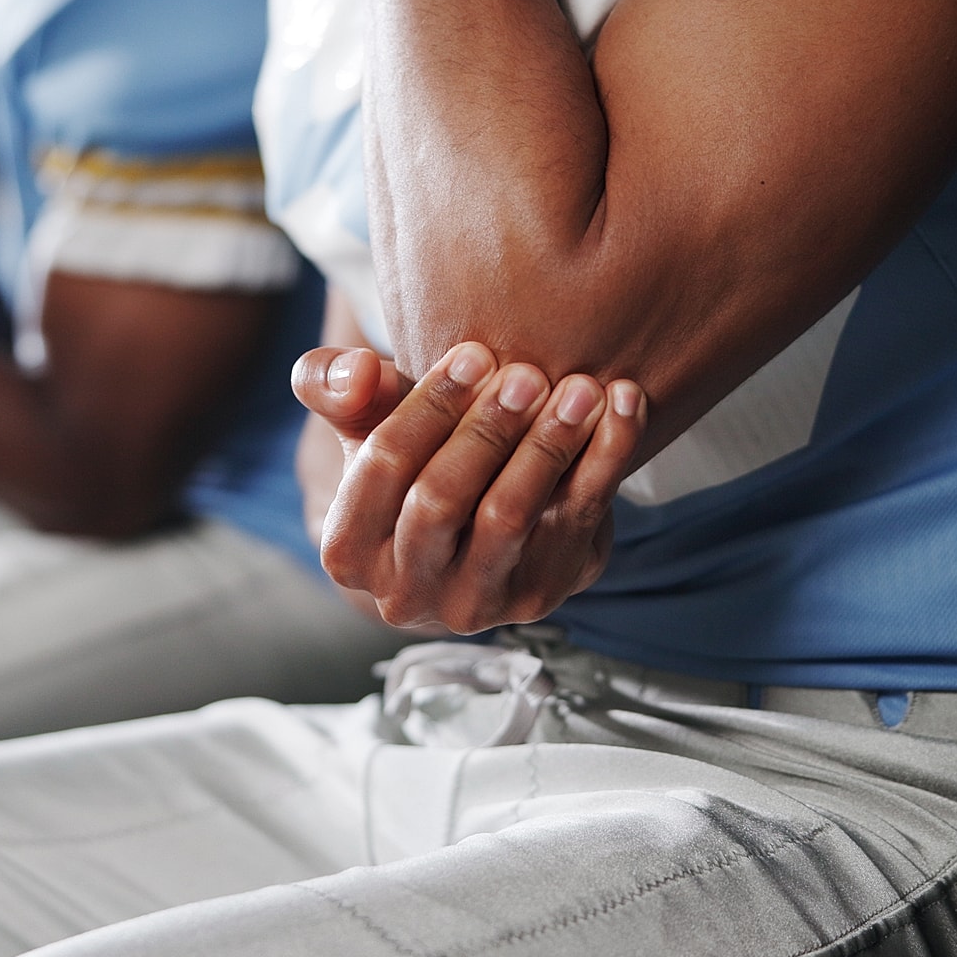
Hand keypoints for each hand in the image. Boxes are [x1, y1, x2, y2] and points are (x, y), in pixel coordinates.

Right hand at [291, 341, 645, 632]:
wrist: (463, 522)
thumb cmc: (410, 456)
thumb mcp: (360, 420)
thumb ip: (333, 385)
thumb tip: (357, 373)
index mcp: (348, 551)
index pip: (382, 469)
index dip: (428, 407)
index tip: (473, 353)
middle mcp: (404, 593)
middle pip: (440, 501)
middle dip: (487, 431)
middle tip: (529, 375)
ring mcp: (475, 604)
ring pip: (510, 519)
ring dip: (549, 447)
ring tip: (581, 390)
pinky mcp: (540, 596)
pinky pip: (578, 526)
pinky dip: (606, 461)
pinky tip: (623, 407)